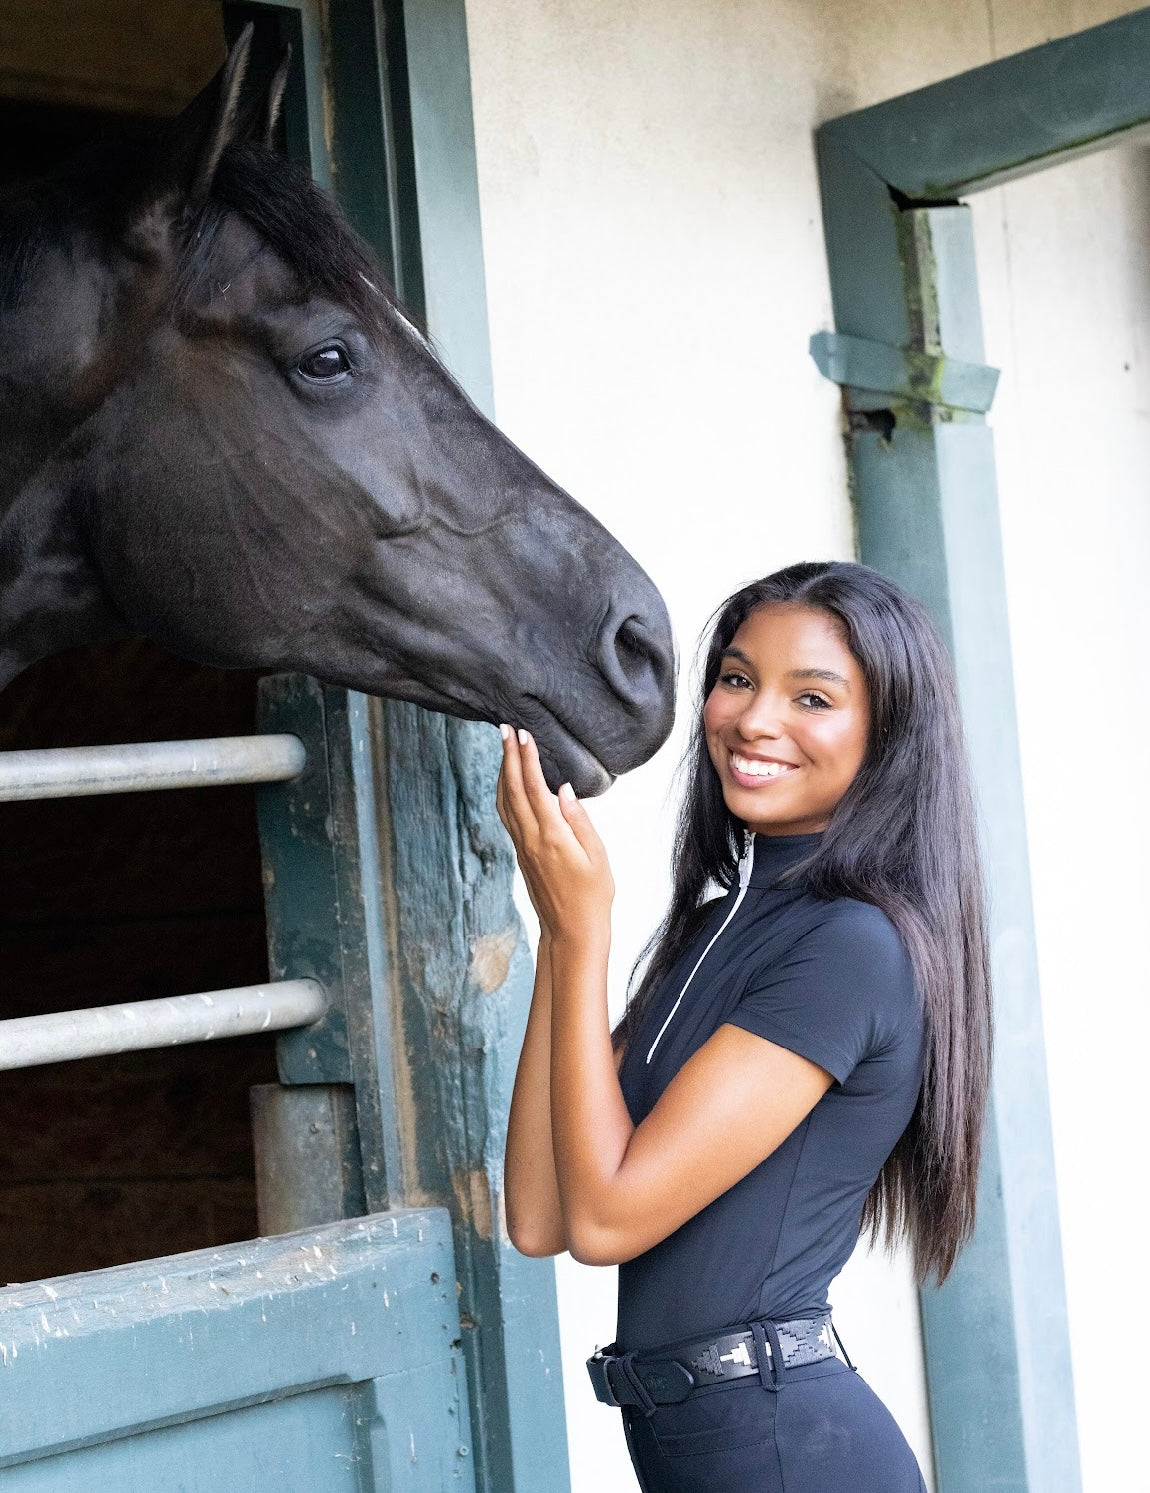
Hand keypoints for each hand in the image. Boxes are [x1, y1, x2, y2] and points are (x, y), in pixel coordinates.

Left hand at [496, 726, 613, 945]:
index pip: (535, 788)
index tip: (523, 734)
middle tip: (503, 728)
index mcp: (552, 836)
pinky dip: (504, 792)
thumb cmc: (593, 896)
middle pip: (513, 790)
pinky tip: (508, 783)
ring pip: (505, 802)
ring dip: (503, 772)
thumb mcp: (597, 857)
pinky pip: (507, 816)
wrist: (571, 931)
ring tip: (503, 748)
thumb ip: (580, 820)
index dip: (528, 759)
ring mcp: (523, 847)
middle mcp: (531, 839)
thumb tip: (563, 789)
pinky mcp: (521, 854)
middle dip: (508, 757)